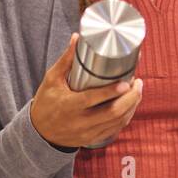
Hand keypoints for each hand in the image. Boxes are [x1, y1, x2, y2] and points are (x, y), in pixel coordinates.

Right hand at [30, 32, 143, 147]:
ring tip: (137, 90)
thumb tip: (77, 38)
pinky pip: (115, 129)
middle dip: (131, 98)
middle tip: (137, 83)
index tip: (126, 82)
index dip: (111, 92)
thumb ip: (66, 60)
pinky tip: (130, 105)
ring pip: (117, 122)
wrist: (40, 133)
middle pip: (112, 113)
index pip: (92, 99)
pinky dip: (126, 117)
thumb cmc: (46, 103)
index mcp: (69, 106)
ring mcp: (88, 133)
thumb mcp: (52, 79)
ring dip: (132, 106)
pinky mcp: (94, 139)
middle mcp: (80, 122)